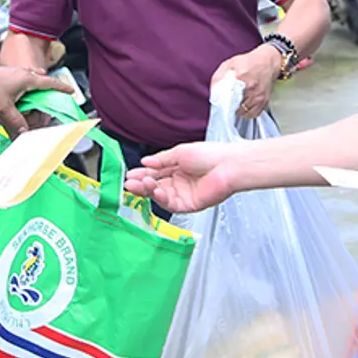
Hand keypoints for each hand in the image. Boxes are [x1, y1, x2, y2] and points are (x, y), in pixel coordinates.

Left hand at [0, 65, 74, 136]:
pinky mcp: (9, 74)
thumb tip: (25, 132)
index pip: (49, 82)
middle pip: (43, 80)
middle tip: (53, 98)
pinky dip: (28, 86)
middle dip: (49, 88)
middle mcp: (24, 73)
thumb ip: (16, 121)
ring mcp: (16, 73)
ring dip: (38, 86)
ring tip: (36, 99)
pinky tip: (22, 95)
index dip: (61, 87)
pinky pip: (25, 79)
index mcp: (27, 79)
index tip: (71, 91)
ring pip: (33, 78)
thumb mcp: (4, 108)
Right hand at [125, 141, 245, 211]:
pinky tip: (155, 191)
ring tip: (139, 184)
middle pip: (155, 186)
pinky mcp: (190, 205)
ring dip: (148, 191)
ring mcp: (184, 194)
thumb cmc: (211, 154)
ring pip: (160, 196)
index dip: (142, 174)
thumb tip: (145, 162)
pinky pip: (171, 204)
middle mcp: (179, 182)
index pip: (155, 173)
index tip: (129, 174)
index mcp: (177, 167)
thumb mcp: (180, 152)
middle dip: (141, 184)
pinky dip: (161, 199)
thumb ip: (161, 160)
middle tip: (129, 183)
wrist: (229, 165)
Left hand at [212, 46, 278, 118]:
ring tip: (236, 104)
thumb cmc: (247, 62)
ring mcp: (258, 95)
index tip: (220, 103)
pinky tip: (244, 106)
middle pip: (234, 106)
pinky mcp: (264, 101)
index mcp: (240, 76)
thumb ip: (218, 78)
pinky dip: (247, 113)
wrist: (267, 62)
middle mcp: (250, 87)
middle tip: (227, 103)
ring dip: (237, 110)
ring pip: (243, 112)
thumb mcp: (229, 64)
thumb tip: (213, 93)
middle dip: (229, 107)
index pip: (227, 97)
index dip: (222, 102)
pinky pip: (252, 114)